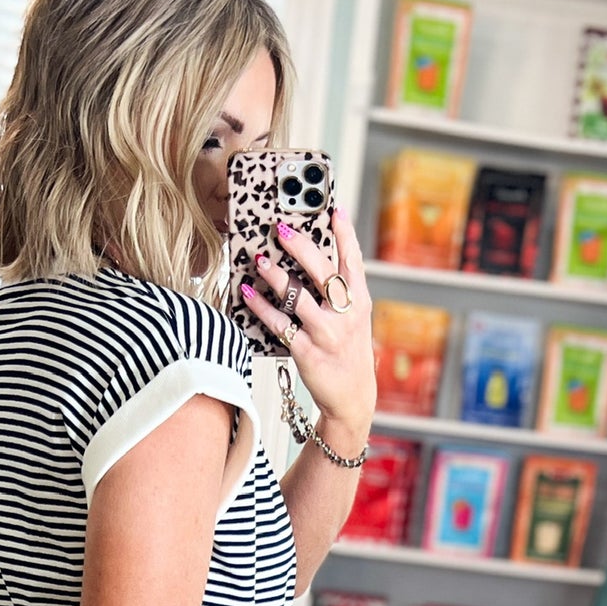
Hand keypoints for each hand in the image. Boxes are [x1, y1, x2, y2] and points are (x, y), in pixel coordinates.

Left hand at [241, 206, 375, 449]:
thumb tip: (313, 256)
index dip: (345, 234)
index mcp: (359, 301)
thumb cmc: (347, 350)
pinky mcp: (307, 352)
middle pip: (323, 272)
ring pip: (297, 297)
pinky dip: (261, 307)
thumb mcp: (354, 318)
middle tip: (281, 229)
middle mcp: (346, 315)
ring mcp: (327, 334)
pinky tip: (247, 293)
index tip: (334, 208)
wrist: (351, 397)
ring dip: (275, 275)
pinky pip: (279, 324)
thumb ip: (340, 290)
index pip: (353, 260)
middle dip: (301, 247)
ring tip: (258, 259)